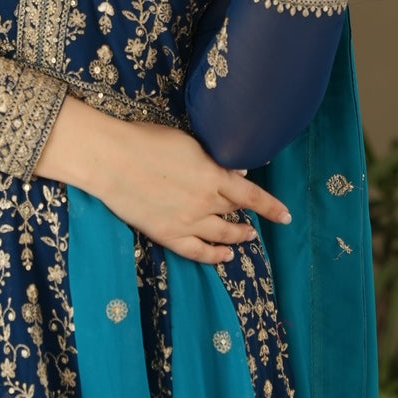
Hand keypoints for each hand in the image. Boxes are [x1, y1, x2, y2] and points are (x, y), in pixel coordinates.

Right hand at [99, 123, 290, 263]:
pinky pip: (198, 252)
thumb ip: (214, 160)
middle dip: (249, 217)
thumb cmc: (146, 141)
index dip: (271, 207)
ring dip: (237, 236)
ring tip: (247, 237)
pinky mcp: (168, 234)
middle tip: (256, 222)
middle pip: (235, 212)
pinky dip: (214, 256)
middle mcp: (206, 201)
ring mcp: (188, 221)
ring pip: (222, 234)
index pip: (252, 195)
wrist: (112, 160)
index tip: (285, 216)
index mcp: (213, 175)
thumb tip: (236, 173)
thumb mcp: (187, 143)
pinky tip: (224, 256)